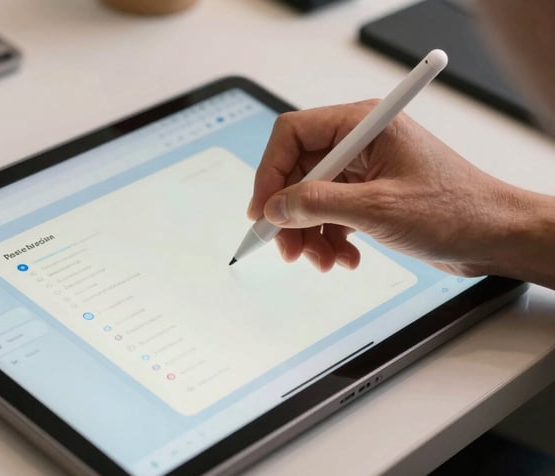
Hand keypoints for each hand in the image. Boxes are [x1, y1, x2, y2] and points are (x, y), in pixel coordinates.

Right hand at [248, 100, 548, 278]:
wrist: (494, 236)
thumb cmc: (455, 209)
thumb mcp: (377, 208)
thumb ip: (318, 204)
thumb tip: (275, 207)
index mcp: (363, 124)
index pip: (293, 134)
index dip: (270, 172)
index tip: (262, 210)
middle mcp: (359, 142)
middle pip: (298, 172)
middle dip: (290, 214)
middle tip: (287, 248)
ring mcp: (364, 169)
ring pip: (311, 198)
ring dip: (309, 233)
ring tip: (323, 260)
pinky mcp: (369, 194)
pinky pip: (331, 214)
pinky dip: (330, 238)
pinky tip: (344, 258)